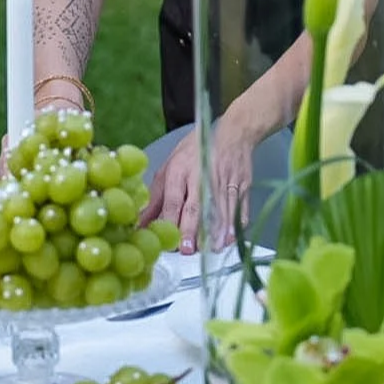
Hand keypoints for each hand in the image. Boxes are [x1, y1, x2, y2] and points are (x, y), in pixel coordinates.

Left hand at [142, 120, 257, 253]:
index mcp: (180, 170)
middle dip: (191, 229)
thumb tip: (141, 222)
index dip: (172, 220)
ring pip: (218, 210)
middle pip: (196, 206)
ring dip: (213, 231)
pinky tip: (229, 238)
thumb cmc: (196, 151)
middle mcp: (202, 176)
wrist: (233, 133)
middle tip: (187, 250)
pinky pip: (238, 207)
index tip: (168, 240)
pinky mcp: (242, 185)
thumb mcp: (169, 166)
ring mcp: (224, 180)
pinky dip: (234, 223)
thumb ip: (156, 197)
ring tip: (209, 249)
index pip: (174, 199)